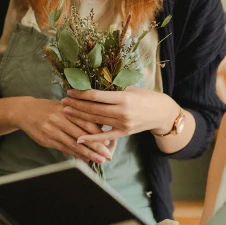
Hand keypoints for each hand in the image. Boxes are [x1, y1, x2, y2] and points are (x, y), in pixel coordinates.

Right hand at [14, 97, 113, 165]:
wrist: (25, 111)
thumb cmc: (49, 108)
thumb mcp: (64, 107)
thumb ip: (79, 116)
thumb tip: (99, 128)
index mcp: (67, 109)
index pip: (85, 121)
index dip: (98, 132)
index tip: (109, 140)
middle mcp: (60, 119)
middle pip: (81, 134)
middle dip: (96, 146)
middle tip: (108, 155)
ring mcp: (52, 130)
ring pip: (73, 144)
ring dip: (87, 153)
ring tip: (99, 160)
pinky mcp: (46, 139)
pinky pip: (63, 149)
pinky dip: (75, 155)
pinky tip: (84, 160)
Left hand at [61, 87, 179, 141]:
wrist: (162, 113)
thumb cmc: (147, 97)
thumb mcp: (131, 89)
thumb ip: (114, 90)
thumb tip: (93, 87)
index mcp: (123, 97)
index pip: (96, 96)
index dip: (81, 94)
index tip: (70, 91)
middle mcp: (122, 112)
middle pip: (93, 109)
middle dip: (76, 105)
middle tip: (63, 101)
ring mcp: (122, 124)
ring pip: (96, 121)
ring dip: (79, 117)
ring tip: (67, 112)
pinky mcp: (124, 133)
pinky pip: (105, 136)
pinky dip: (91, 138)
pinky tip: (79, 138)